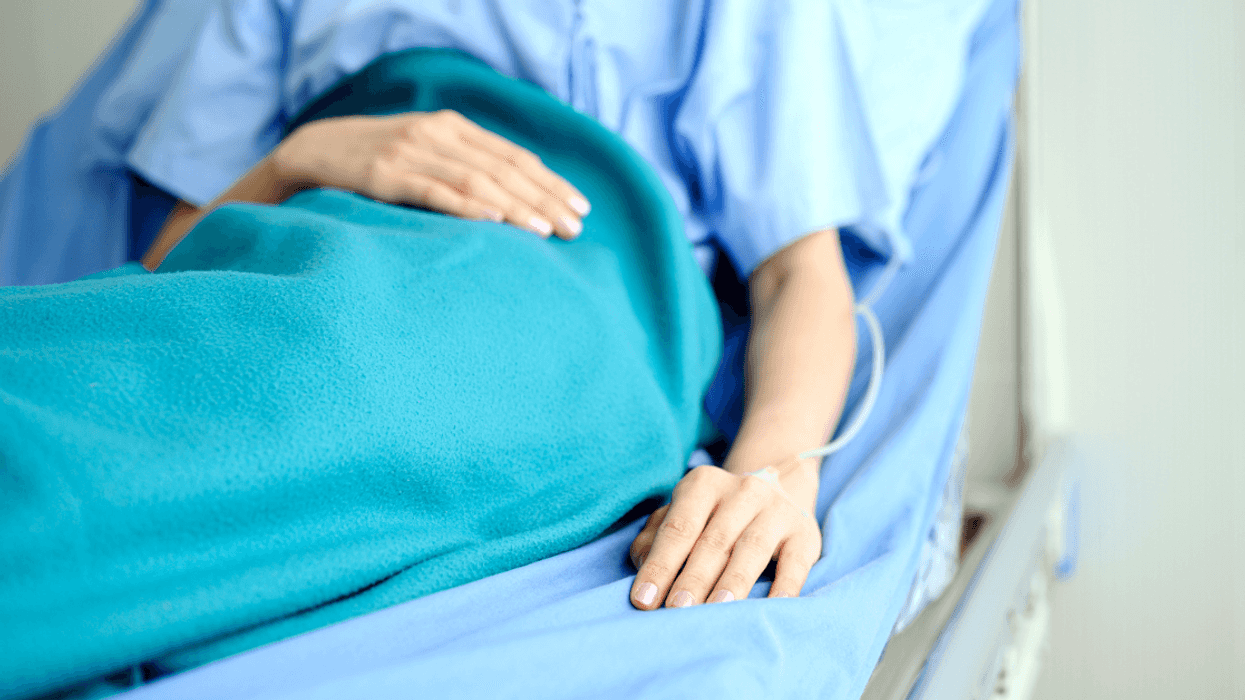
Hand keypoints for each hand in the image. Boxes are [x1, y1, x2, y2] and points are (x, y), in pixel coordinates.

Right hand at [273, 110, 590, 238]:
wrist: (308, 154)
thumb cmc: (375, 164)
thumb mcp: (424, 155)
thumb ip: (463, 167)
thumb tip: (514, 201)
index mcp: (453, 127)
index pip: (514, 157)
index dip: (550, 183)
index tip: (579, 208)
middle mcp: (437, 133)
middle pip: (504, 170)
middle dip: (544, 200)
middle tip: (575, 229)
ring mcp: (410, 151)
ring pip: (476, 181)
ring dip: (516, 208)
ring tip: (545, 232)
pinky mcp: (385, 174)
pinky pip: (435, 192)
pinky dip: (468, 207)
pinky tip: (495, 222)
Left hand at [628, 464, 821, 608]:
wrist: (777, 484)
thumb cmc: (714, 514)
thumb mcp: (683, 512)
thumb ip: (656, 536)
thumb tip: (640, 564)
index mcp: (703, 484)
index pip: (678, 528)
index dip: (660, 565)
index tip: (643, 599)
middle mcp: (742, 491)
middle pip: (713, 541)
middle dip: (692, 578)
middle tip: (676, 610)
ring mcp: (776, 510)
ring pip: (751, 549)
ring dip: (733, 581)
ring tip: (716, 611)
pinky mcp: (804, 533)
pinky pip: (795, 562)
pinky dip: (785, 585)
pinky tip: (772, 607)